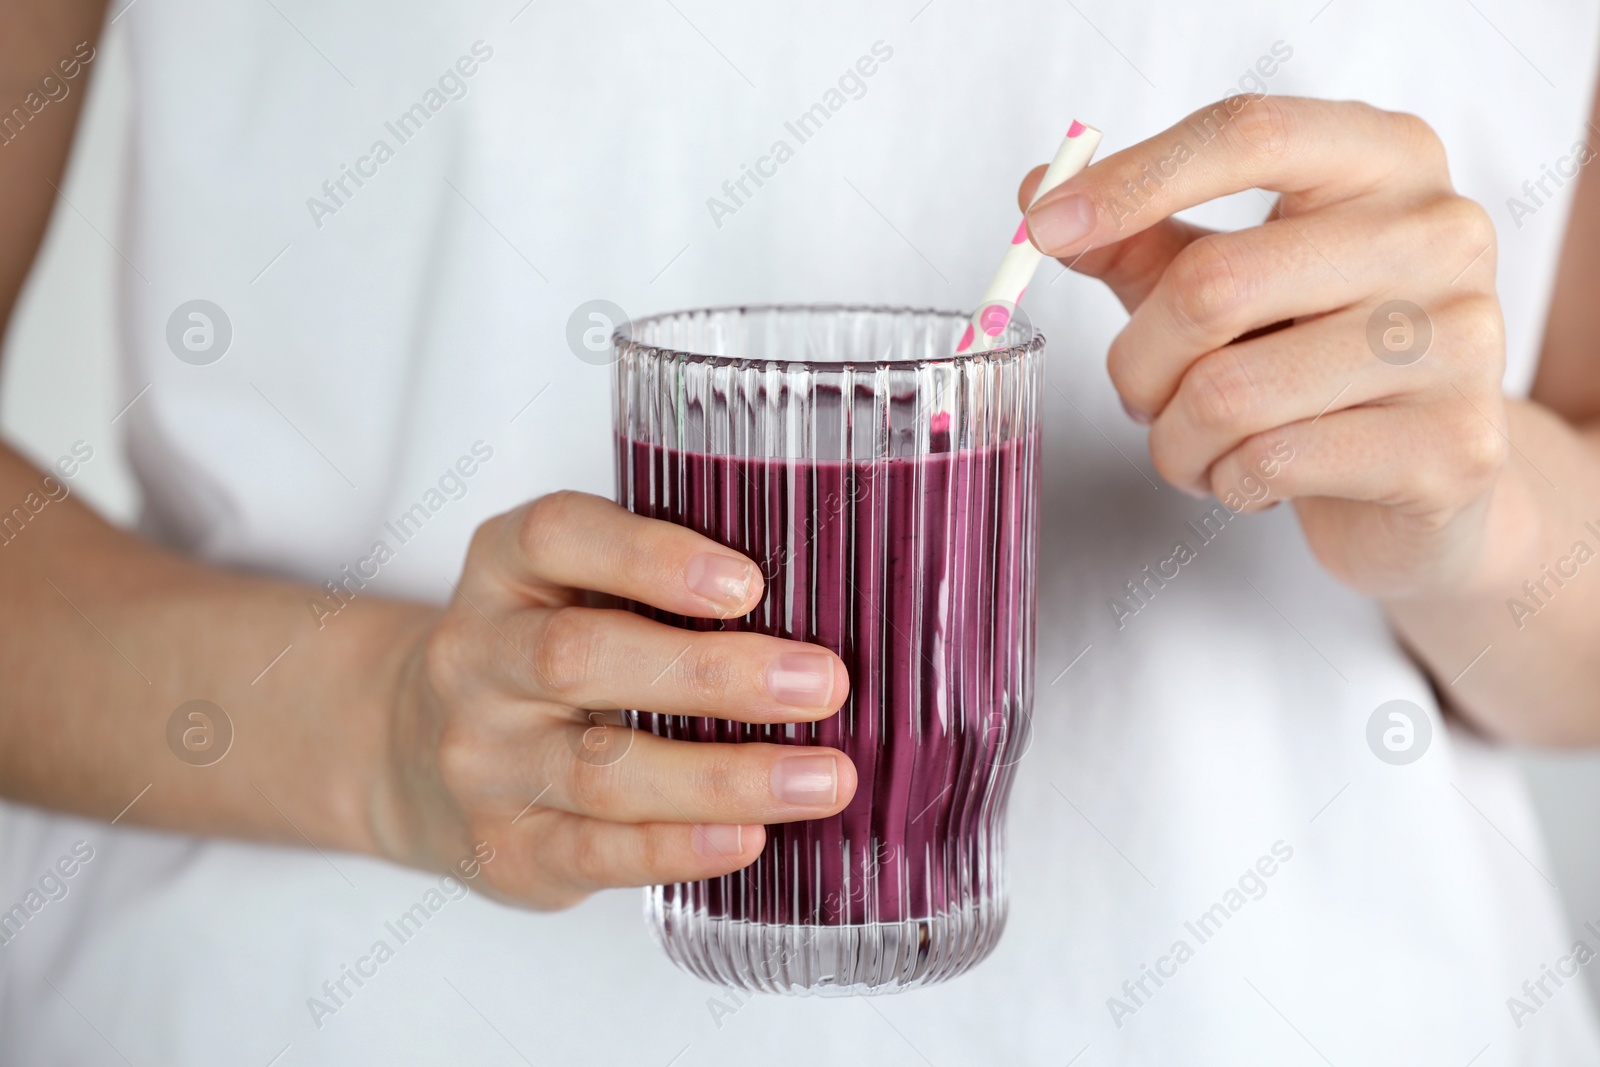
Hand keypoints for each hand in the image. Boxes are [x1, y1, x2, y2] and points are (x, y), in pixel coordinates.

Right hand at [371, 491, 854, 908]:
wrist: (415, 752)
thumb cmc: (536, 656)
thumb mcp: (567, 587)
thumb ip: (656, 584)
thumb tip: (809, 614)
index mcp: (503, 569)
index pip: (557, 537)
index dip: (650, 555)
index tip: (748, 583)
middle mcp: (477, 658)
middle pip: (581, 658)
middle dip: (712, 673)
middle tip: (822, 684)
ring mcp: (484, 759)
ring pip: (600, 769)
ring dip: (726, 776)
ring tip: (822, 777)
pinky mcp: (504, 845)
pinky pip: (595, 850)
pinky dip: (679, 845)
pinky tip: (750, 836)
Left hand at [1021, 95, 1509, 598]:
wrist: (1426, 470)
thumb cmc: (1311, 355)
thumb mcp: (1223, 276)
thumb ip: (1136, 236)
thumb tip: (1037, 190)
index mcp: (1387, 159)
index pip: (1250, 134)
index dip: (1133, 181)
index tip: (1044, 227)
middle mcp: (1441, 232)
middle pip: (1215, 282)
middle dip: (1138, 361)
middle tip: (1139, 394)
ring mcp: (1462, 340)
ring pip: (1231, 393)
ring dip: (1175, 439)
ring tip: (1195, 444)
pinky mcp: (1455, 446)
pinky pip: (1273, 462)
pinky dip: (1225, 482)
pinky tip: (1249, 477)